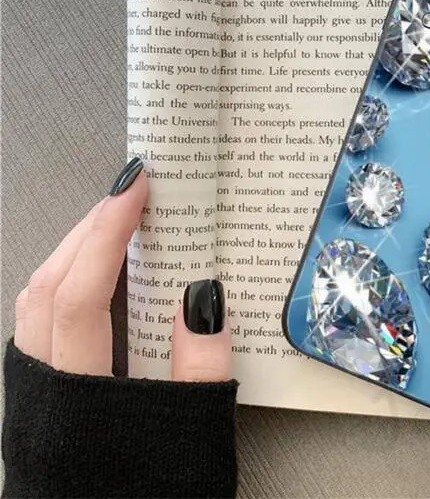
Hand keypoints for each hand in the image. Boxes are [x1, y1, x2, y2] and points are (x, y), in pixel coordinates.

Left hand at [13, 157, 230, 381]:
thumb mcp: (193, 434)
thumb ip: (200, 368)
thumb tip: (203, 293)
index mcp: (77, 397)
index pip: (82, 297)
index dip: (108, 235)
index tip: (136, 188)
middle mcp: (42, 389)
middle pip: (49, 289)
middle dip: (89, 230)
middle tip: (131, 194)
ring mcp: (33, 395)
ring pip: (35, 304)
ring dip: (73, 253)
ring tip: (116, 224)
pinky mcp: (39, 402)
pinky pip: (38, 322)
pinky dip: (66, 282)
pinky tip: (101, 277)